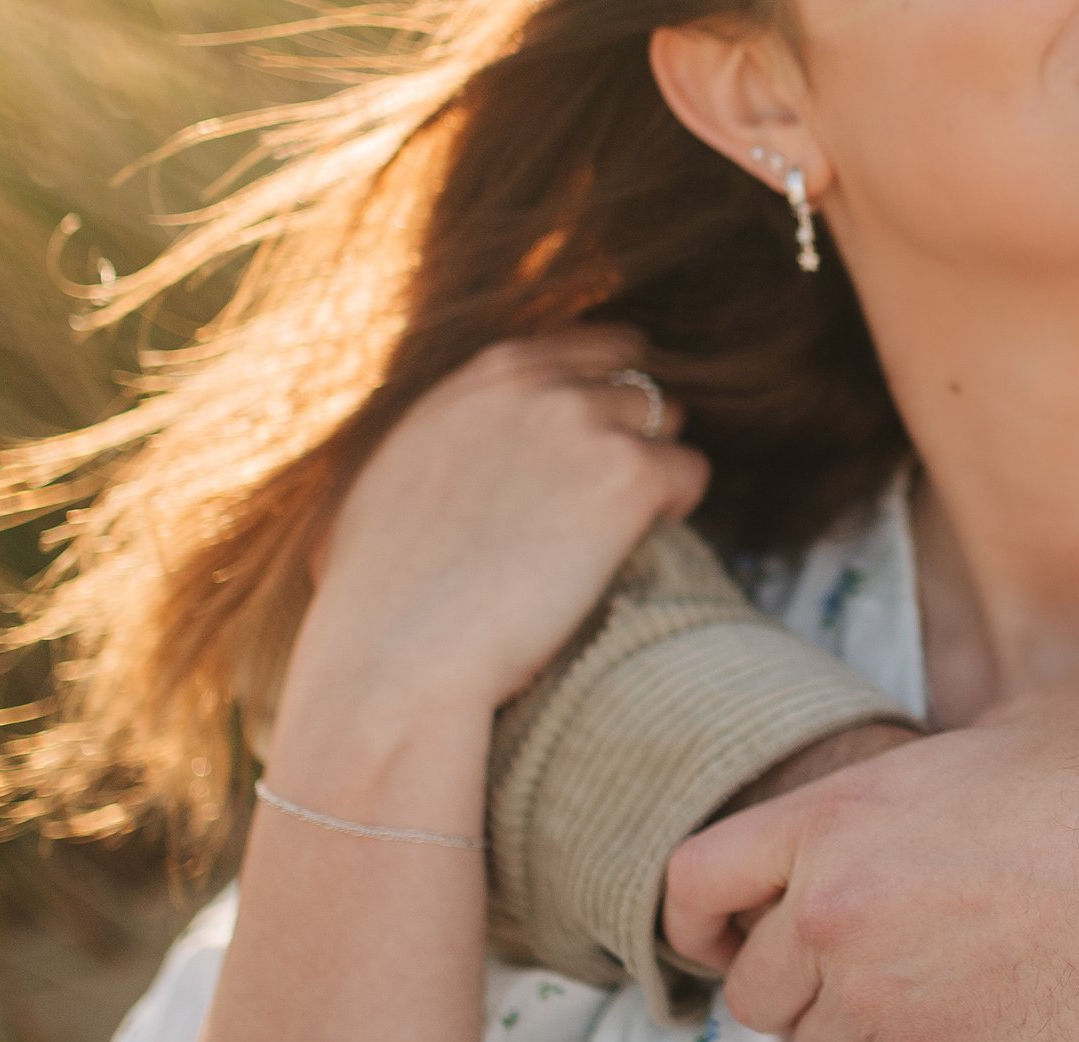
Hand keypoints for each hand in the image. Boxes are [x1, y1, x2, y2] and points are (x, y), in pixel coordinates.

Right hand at [282, 329, 708, 726]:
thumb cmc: (386, 594)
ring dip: (655, 469)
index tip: (604, 441)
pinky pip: (692, 473)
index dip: (604, 395)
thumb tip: (480, 444)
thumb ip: (456, 433)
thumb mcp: (401, 473)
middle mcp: (536, 383)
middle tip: (611, 502)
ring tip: (618, 533)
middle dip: (634, 433)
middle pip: (633, 385)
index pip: (582, 348)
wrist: (401, 656)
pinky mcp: (627, 474)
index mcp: (482, 376)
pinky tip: (636, 549)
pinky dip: (679, 509)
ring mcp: (584, 422)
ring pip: (668, 422)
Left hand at [663, 695, 1078, 1041]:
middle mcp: (835, 911)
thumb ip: (931, 770)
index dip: (697, 924)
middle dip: (798, 1001)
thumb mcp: (1006, 734)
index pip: (695, 880)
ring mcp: (879, 997)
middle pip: (756, 992)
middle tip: (861, 997)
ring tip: (927, 1027)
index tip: (720, 947)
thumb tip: (940, 774)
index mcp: (835, 818)